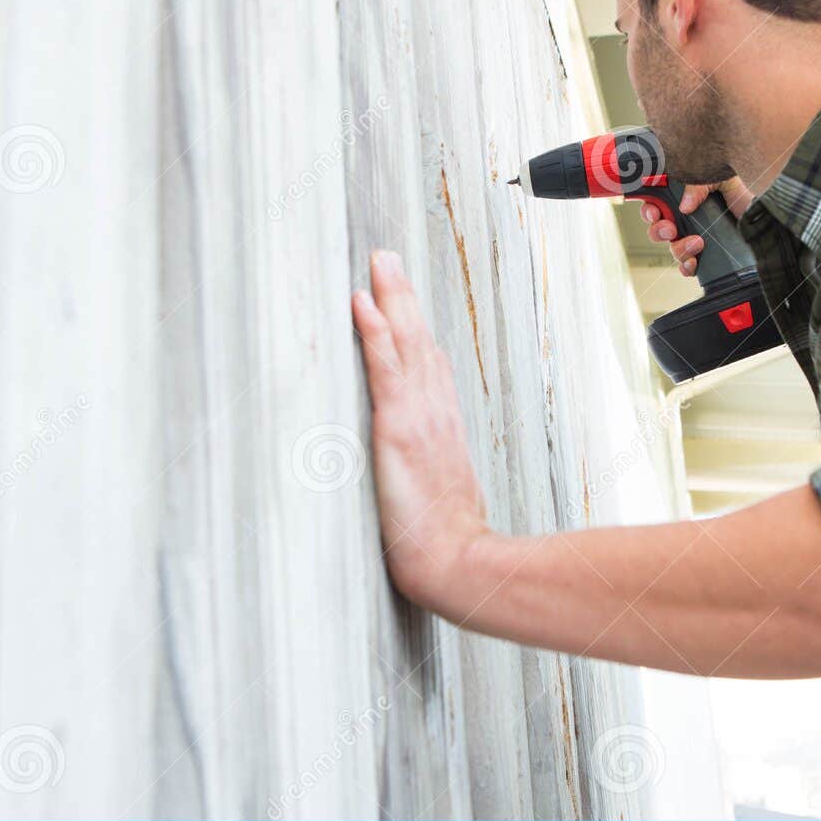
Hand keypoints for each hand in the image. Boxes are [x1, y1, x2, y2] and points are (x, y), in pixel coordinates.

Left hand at [351, 250, 488, 611]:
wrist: (457, 562)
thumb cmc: (449, 542)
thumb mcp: (446, 497)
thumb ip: (435, 472)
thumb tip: (429, 467)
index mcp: (444, 427)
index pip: (430, 366)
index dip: (415, 329)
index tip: (402, 297)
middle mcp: (436, 411)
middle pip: (420, 341)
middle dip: (403, 297)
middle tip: (387, 258)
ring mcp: (420, 415)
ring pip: (405, 343)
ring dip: (390, 298)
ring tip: (378, 262)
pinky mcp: (400, 427)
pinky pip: (385, 369)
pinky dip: (374, 332)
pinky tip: (362, 303)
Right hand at [641, 176, 750, 276]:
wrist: (764, 218)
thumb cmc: (742, 195)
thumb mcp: (722, 179)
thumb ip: (700, 185)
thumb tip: (685, 204)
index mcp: (684, 198)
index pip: (656, 203)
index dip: (649, 209)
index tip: (654, 213)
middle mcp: (685, 219)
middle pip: (658, 228)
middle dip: (659, 231)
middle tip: (671, 229)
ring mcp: (693, 238)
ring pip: (671, 248)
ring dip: (678, 248)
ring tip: (697, 242)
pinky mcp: (704, 255)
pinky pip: (686, 266)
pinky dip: (686, 267)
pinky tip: (695, 263)